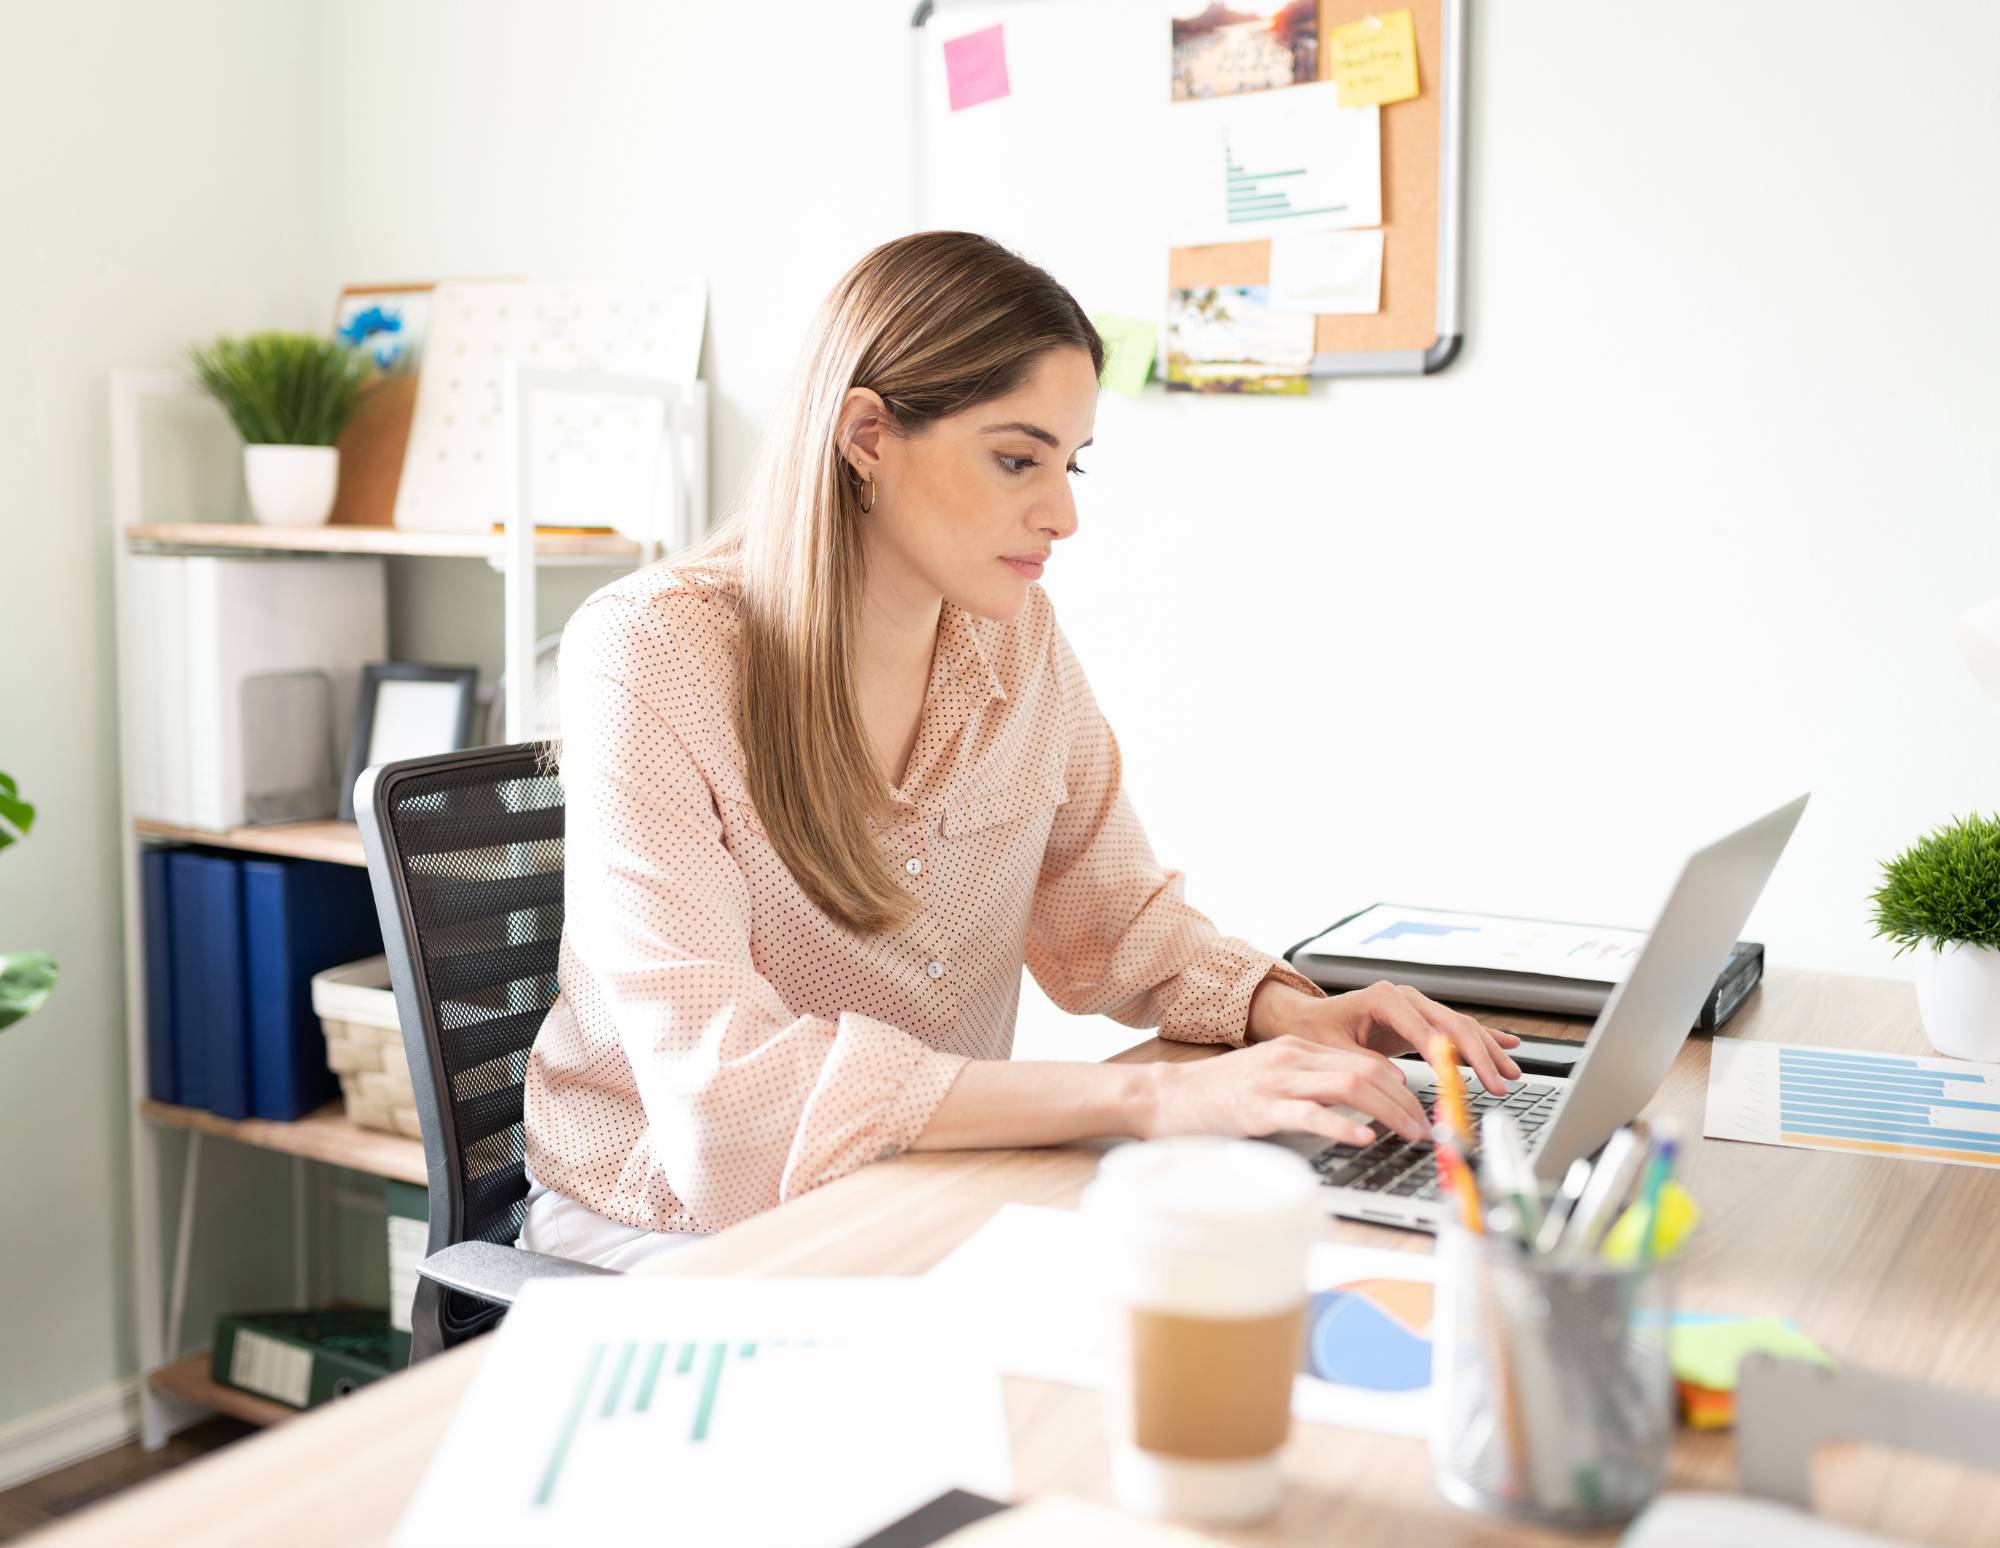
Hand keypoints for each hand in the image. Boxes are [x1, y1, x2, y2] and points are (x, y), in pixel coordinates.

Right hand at [1144, 1036, 1432, 1147]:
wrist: (1163, 1096)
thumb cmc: (1215, 1094)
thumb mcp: (1270, 1077)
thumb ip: (1309, 1085)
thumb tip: (1359, 1107)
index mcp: (1298, 1049)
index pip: (1366, 1060)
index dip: (1404, 1086)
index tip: (1423, 1109)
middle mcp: (1292, 1058)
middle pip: (1368, 1070)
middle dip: (1408, 1100)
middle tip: (1429, 1127)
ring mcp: (1275, 1081)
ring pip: (1349, 1086)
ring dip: (1390, 1111)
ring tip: (1411, 1133)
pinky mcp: (1258, 1108)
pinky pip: (1309, 1113)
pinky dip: (1342, 1125)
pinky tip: (1364, 1137)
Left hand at [1248, 978, 1522, 1094]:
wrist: (1308, 1018)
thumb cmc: (1317, 1031)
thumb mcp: (1333, 1049)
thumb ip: (1364, 1063)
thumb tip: (1395, 1081)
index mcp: (1383, 998)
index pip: (1423, 1027)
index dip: (1445, 1053)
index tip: (1462, 1077)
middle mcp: (1406, 998)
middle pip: (1453, 1025)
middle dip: (1480, 1056)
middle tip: (1499, 1083)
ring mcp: (1417, 1007)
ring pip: (1462, 1028)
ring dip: (1489, 1051)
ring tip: (1511, 1074)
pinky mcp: (1422, 1020)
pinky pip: (1458, 1030)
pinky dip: (1484, 1038)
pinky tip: (1508, 1044)